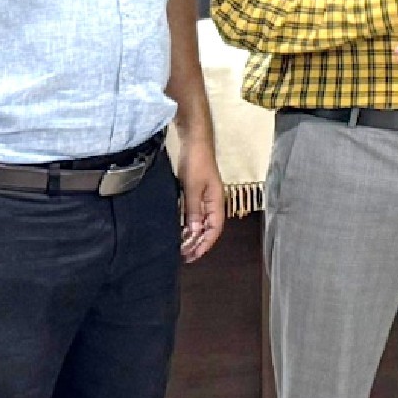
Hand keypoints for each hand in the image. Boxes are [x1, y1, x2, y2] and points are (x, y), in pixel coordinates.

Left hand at [176, 138, 225, 261]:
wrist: (195, 141)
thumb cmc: (196, 162)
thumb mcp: (193, 187)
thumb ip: (193, 209)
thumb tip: (194, 231)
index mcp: (217, 202)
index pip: (215, 229)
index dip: (205, 243)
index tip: (193, 255)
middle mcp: (213, 202)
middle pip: (209, 228)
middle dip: (198, 243)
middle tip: (184, 256)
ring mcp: (205, 198)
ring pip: (201, 222)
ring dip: (193, 235)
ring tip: (181, 248)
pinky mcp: (196, 193)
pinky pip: (195, 214)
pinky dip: (188, 224)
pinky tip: (180, 231)